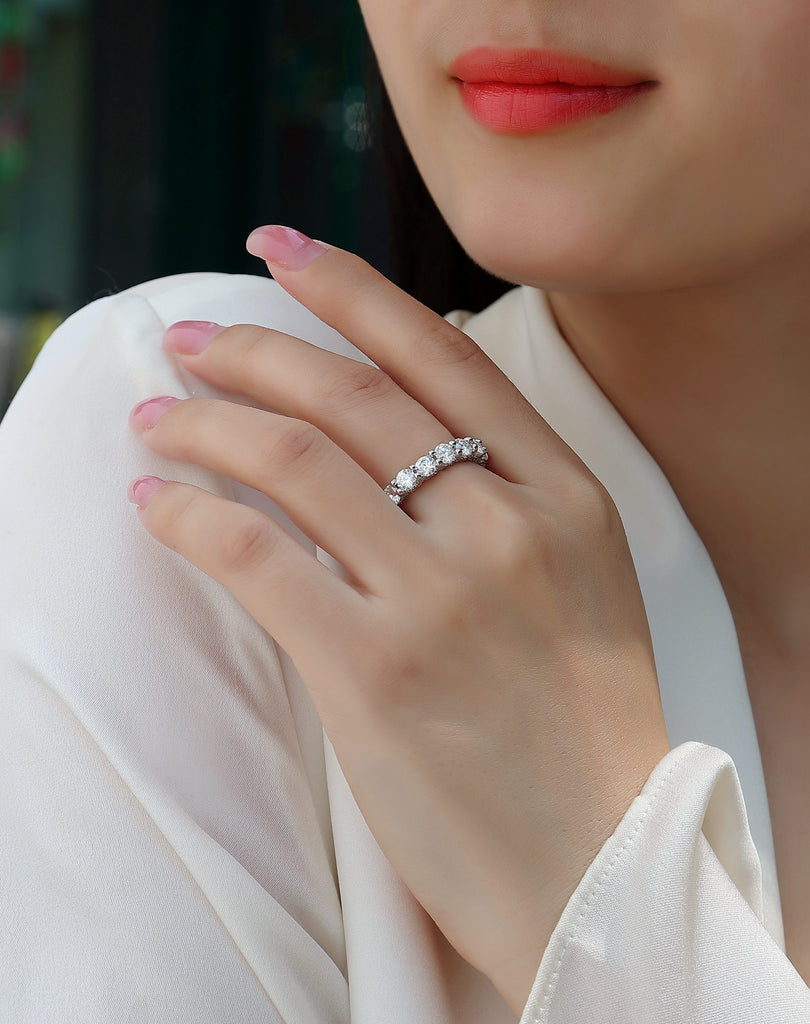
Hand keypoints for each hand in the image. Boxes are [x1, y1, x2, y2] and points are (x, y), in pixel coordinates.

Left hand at [127, 226, 669, 1013]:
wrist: (602, 859)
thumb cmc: (585, 721)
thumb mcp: (581, 578)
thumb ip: (510, 488)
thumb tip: (409, 403)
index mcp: (565, 493)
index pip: (438, 353)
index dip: (347, 286)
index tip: (279, 248)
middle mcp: (504, 526)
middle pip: (348, 394)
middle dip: (249, 348)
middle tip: (185, 340)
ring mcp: (440, 597)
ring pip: (291, 459)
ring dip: (203, 425)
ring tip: (154, 421)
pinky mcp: (374, 673)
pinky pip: (255, 555)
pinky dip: (189, 516)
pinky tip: (155, 506)